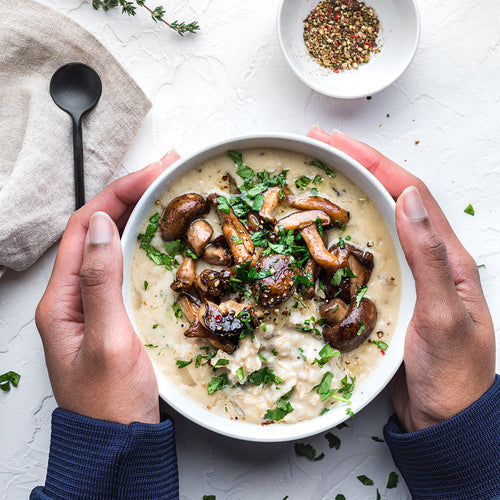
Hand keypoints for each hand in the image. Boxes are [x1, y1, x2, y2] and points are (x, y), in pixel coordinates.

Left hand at [35, 152, 179, 424]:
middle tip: (166, 170)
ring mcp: (94, 303)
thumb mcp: (109, 342)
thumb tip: (103, 225)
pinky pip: (125, 265)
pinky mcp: (114, 312)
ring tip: (166, 190)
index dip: (117, 194)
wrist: (118, 443)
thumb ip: (101, 284)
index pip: (86, 228)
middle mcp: (75, 295)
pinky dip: (143, 241)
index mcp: (63, 299)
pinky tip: (161, 233)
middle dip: (130, 194)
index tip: (152, 173)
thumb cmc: (111, 403)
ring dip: (137, 214)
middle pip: (98, 229)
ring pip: (112, 244)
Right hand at [308, 127, 495, 431]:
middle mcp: (427, 257)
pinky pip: (366, 250)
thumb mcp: (445, 316)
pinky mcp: (389, 291)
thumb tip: (410, 198)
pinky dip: (343, 229)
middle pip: (391, 197)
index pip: (410, 193)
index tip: (338, 143)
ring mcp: (407, 273)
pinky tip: (324, 226)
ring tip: (318, 173)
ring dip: (349, 191)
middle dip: (357, 165)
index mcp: (447, 257)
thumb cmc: (451, 374)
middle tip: (319, 145)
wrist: (445, 417)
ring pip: (377, 220)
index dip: (374, 162)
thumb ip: (430, 258)